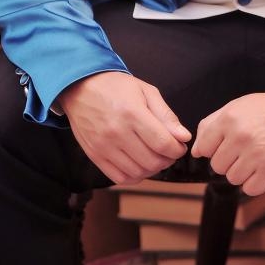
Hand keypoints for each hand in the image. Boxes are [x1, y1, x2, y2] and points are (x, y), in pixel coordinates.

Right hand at [59, 71, 191, 184]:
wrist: (80, 87)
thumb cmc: (115, 87)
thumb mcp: (145, 91)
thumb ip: (166, 115)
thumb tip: (183, 137)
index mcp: (132, 113)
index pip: (163, 143)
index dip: (177, 149)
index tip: (180, 145)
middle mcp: (117, 133)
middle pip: (152, 161)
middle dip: (168, 159)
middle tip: (169, 150)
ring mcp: (104, 147)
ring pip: (138, 172)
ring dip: (153, 169)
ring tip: (154, 156)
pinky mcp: (95, 156)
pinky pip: (120, 178)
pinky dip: (135, 176)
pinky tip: (139, 163)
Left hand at [191, 86, 264, 195]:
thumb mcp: (239, 106)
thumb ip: (212, 125)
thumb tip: (195, 150)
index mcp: (229, 119)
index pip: (202, 148)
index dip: (212, 149)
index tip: (223, 147)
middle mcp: (241, 136)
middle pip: (217, 166)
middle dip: (229, 160)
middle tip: (244, 150)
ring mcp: (256, 154)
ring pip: (233, 178)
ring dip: (243, 172)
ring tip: (256, 157)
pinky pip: (251, 188)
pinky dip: (256, 182)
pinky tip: (264, 167)